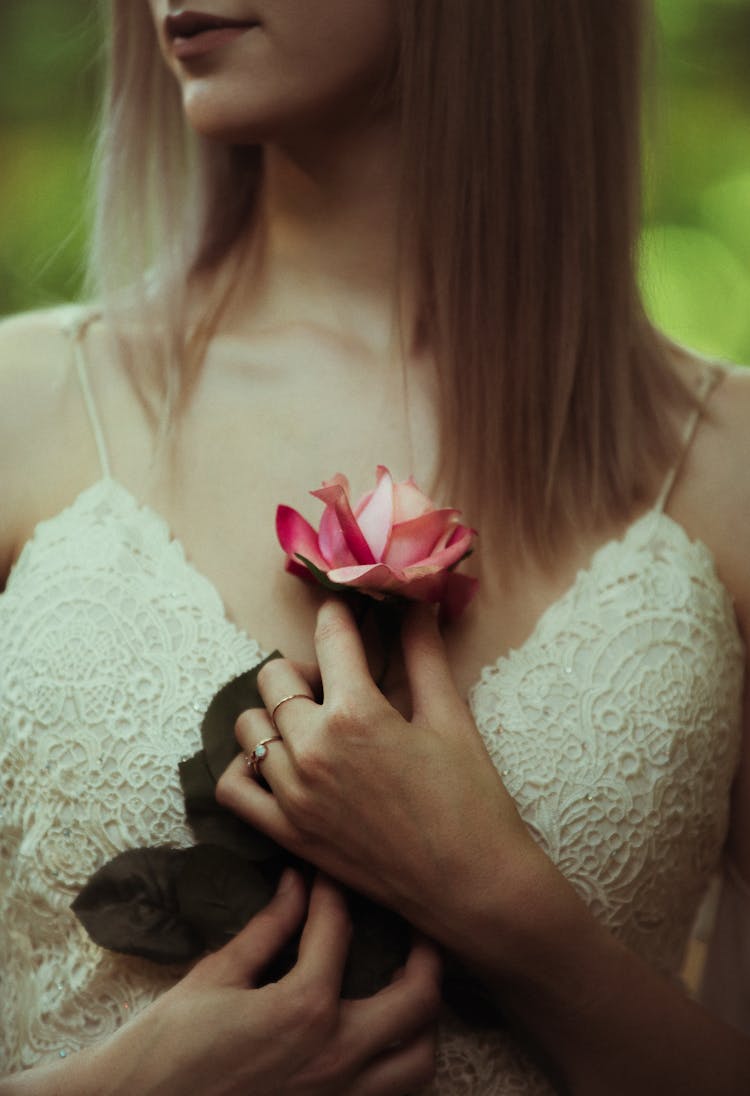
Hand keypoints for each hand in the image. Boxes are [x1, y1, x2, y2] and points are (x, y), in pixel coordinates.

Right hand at [65, 871, 440, 1095]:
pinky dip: (400, 1068)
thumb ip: (266, 930)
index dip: (332, 891)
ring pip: (420, 1061)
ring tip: (406, 990)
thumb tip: (295, 885)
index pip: (339, 930)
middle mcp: (336, 1056)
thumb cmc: (166, 1049)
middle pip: (418, 997)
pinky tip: (381, 1043)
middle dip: (424, 951)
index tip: (326, 875)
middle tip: (413, 927)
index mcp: (304, 1008)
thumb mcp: (214, 977)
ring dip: (422, 1021)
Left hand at [217, 599, 535, 950]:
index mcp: (357, 713)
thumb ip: (425, 654)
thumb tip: (418, 601)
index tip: (344, 608)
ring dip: (275, 714)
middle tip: (338, 681)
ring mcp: (294, 795)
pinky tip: (280, 761)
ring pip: (250, 726)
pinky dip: (247, 767)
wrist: (472, 886)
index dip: (339, 614)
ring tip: (313, 723)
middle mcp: (314, 749)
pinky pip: (235, 788)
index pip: (330, 637)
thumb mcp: (451, 718)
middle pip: (275, 676)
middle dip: (304, 667)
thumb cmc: (471, 801)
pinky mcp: (288, 834)